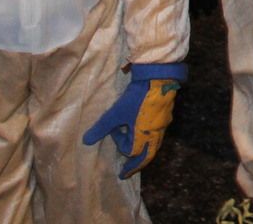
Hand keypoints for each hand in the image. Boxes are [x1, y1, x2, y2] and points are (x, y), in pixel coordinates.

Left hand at [81, 63, 186, 177]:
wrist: (159, 78)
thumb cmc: (136, 98)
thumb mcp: (115, 113)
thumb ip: (101, 128)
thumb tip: (85, 142)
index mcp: (143, 136)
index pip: (131, 151)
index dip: (119, 144)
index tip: (112, 133)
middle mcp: (155, 134)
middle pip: (147, 156)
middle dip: (137, 165)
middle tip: (128, 173)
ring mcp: (163, 125)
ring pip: (155, 145)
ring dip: (144, 151)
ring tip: (137, 152)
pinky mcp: (167, 115)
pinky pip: (159, 134)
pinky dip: (150, 139)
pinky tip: (145, 130)